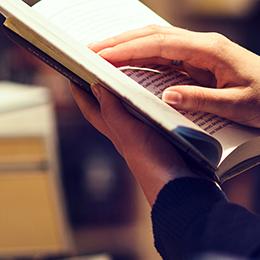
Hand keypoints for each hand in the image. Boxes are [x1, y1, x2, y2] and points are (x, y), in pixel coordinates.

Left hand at [70, 83, 199, 205]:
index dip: (80, 92)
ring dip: (134, 94)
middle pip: (112, 108)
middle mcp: (130, 136)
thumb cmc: (155, 167)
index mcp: (117, 134)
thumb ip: (113, 112)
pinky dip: (159, 104)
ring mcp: (150, 139)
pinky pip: (160, 117)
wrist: (185, 192)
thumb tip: (96, 87)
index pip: (92, 110)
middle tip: (104, 67)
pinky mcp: (170, 140)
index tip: (73, 73)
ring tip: (136, 73)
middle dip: (107, 88)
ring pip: (137, 111)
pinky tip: (167, 95)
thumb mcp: (129, 134)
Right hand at [90, 25, 259, 128]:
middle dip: (119, 41)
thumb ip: (200, 99)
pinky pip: (163, 52)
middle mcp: (202, 43)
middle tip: (88, 49)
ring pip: (156, 40)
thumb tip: (165, 94)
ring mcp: (199, 49)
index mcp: (210, 50)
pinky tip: (126, 60)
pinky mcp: (199, 59)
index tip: (100, 55)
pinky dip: (141, 54)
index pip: (159, 44)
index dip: (127, 49)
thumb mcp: (237, 106)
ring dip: (127, 45)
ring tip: (99, 53)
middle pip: (152, 34)